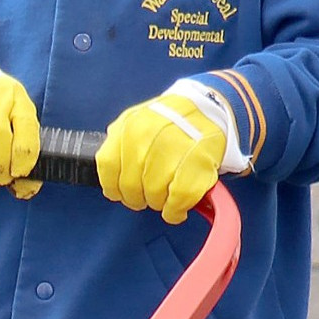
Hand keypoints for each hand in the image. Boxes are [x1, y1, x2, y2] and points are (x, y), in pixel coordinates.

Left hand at [96, 92, 224, 224]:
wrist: (211, 108)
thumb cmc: (172, 122)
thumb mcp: (138, 122)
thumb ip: (120, 145)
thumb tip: (111, 178)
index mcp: (129, 126)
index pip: (107, 166)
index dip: (113, 186)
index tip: (120, 193)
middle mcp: (148, 136)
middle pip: (130, 186)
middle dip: (137, 198)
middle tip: (146, 196)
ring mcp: (173, 150)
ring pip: (154, 196)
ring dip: (158, 202)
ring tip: (165, 195)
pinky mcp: (197, 164)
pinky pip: (177, 200)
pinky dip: (175, 211)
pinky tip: (176, 208)